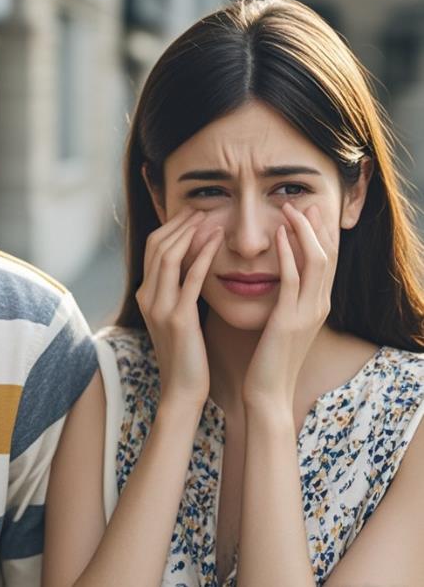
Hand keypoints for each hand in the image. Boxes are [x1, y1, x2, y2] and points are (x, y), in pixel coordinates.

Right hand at [136, 208, 222, 407]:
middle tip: (201, 208)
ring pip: (169, 257)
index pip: (153, 248)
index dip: (171, 227)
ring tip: (209, 218)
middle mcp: (147, 297)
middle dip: (179, 224)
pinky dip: (202, 255)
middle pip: (158, 246)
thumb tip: (192, 266)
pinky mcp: (178, 319)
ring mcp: (159, 307)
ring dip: (189, 233)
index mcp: (145, 295)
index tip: (192, 214)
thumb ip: (177, 291)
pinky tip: (217, 242)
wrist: (183, 390)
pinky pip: (189, 279)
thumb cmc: (187, 355)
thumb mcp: (175, 317)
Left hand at [242, 204, 338, 409]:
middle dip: (316, 228)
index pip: (325, 262)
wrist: (267, 392)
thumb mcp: (282, 324)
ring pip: (315, 262)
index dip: (320, 235)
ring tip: (291, 210)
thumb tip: (280, 282)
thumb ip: (286, 302)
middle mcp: (318, 306)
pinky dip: (289, 255)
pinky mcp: (289, 320)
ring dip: (303, 233)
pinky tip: (280, 237)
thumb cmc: (269, 359)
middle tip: (305, 202)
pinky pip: (293, 280)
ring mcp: (308, 313)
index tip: (310, 212)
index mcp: (317, 306)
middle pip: (327, 256)